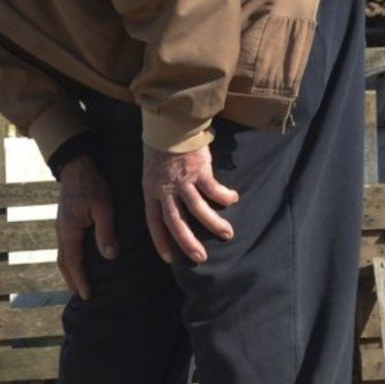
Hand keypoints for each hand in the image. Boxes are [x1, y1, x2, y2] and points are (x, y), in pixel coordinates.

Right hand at [55, 154, 116, 300]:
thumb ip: (105, 232)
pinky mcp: (64, 220)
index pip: (73, 262)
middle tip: (81, 295)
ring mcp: (60, 225)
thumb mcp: (103, 207)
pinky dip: (69, 258)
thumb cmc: (91, 185)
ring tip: (77, 282)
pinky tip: (77, 259)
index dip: (80, 280)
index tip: (87, 295)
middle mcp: (61, 231)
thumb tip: (109, 256)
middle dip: (71, 280)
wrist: (75, 166)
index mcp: (70, 230)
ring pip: (61, 254)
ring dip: (69, 270)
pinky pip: (64, 246)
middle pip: (63, 262)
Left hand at [141, 145, 238, 263]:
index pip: (153, 222)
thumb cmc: (160, 147)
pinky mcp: (199, 171)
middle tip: (201, 258)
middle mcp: (165, 189)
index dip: (161, 241)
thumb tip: (173, 209)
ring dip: (213, 224)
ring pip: (198, 209)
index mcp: (151, 190)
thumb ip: (161, 190)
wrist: (169, 124)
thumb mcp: (152, 172)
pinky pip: (214, 190)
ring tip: (227, 234)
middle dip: (188, 242)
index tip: (168, 259)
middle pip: (176, 222)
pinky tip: (233, 199)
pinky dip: (224, 197)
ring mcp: (182, 181)